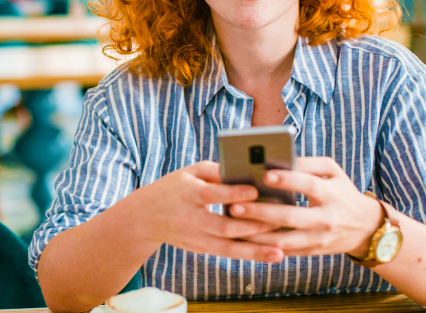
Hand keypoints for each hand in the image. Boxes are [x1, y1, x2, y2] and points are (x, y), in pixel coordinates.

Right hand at [132, 161, 283, 261]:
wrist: (145, 217)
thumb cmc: (175, 187)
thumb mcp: (189, 172)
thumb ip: (216, 171)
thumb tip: (249, 170)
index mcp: (187, 193)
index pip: (211, 194)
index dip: (233, 193)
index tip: (256, 190)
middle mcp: (191, 218)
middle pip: (223, 226)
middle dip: (252, 225)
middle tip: (280, 220)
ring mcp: (195, 237)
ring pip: (227, 247)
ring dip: (255, 249)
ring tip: (280, 249)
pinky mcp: (200, 249)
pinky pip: (227, 254)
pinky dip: (249, 255)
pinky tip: (270, 256)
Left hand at [228, 157, 382, 257]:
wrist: (365, 227)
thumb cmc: (342, 191)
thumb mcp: (333, 172)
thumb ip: (308, 164)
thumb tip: (279, 158)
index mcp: (331, 193)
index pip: (309, 185)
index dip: (287, 179)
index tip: (265, 174)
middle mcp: (326, 218)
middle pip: (291, 216)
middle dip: (261, 212)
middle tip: (235, 205)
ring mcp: (319, 238)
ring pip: (284, 241)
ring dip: (257, 235)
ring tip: (234, 225)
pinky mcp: (312, 252)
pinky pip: (285, 251)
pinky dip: (264, 247)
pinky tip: (244, 239)